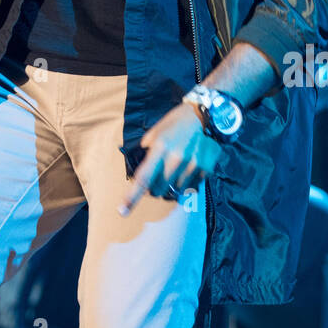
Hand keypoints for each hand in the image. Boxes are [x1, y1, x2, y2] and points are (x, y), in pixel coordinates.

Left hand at [118, 101, 221, 216]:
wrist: (202, 117)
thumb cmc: (173, 124)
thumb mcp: (154, 133)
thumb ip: (146, 153)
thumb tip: (138, 175)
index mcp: (160, 147)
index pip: (144, 177)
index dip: (132, 196)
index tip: (122, 211)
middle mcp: (177, 158)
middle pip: (158, 189)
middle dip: (154, 188)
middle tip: (157, 176)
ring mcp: (192, 165)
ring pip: (174, 192)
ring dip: (170, 186)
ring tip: (173, 170)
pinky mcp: (205, 170)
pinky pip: (190, 188)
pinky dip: (185, 183)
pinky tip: (186, 168)